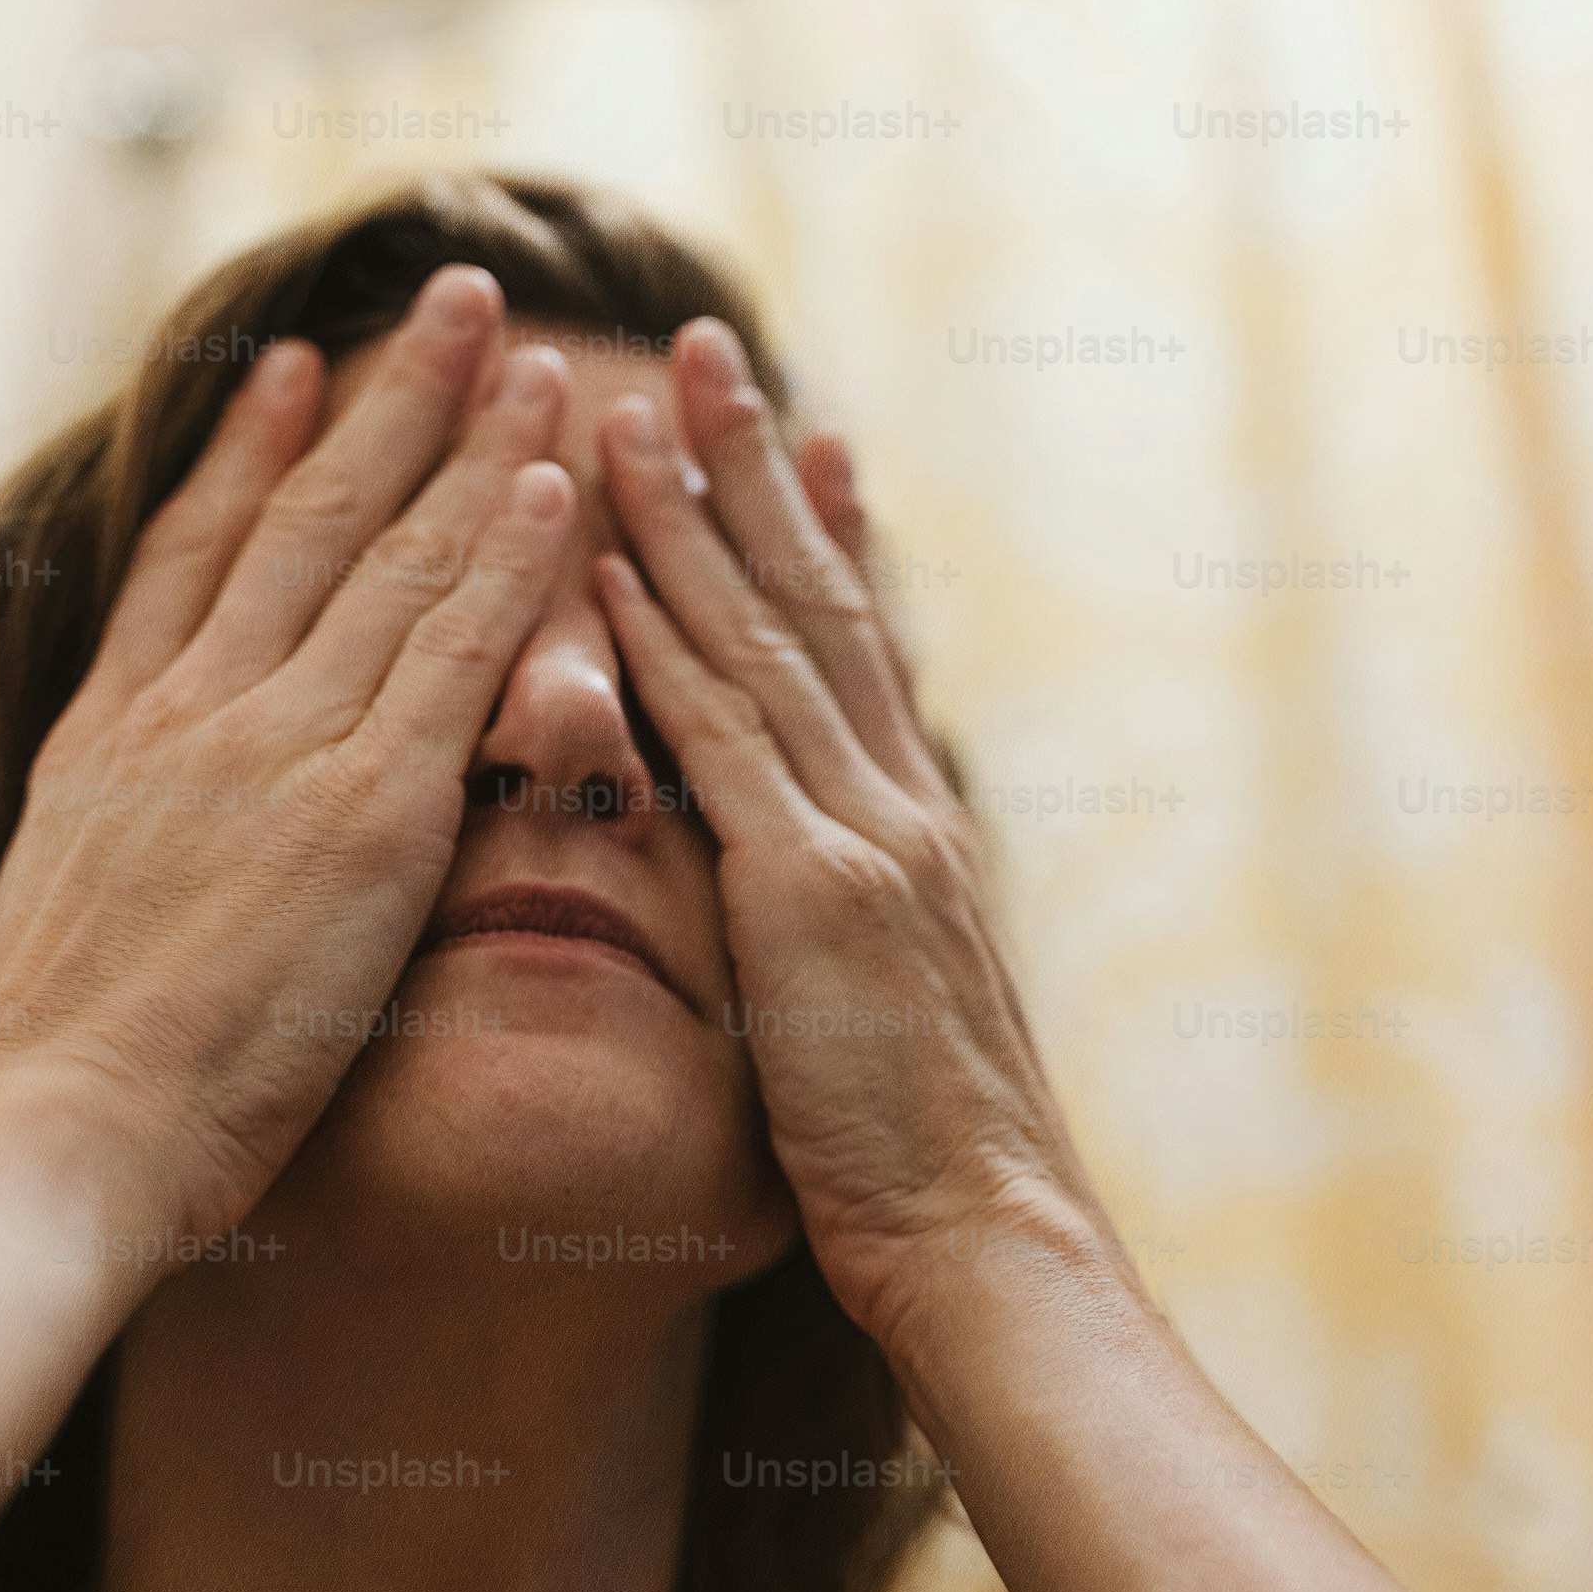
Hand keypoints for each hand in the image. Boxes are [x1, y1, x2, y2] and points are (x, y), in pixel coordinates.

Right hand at [0, 267, 574, 1246]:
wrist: (60, 1124)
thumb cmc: (62, 1075)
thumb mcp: (70, 909)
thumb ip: (133, 840)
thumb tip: (154, 845)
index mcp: (118, 729)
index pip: (194, 551)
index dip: (251, 450)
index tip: (294, 365)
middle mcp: (196, 705)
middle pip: (309, 516)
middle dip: (391, 397)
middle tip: (454, 297)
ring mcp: (279, 743)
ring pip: (392, 557)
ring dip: (471, 442)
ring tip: (528, 345)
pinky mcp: (364, 806)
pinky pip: (452, 653)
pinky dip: (507, 561)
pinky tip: (557, 485)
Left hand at [595, 319, 1127, 1370]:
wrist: (989, 1238)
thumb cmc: (936, 1167)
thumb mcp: (896, 1022)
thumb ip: (857, 940)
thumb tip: (820, 913)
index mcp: (916, 835)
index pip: (859, 651)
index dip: (820, 537)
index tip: (794, 436)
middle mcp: (897, 808)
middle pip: (817, 604)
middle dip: (756, 471)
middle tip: (707, 352)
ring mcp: (862, 840)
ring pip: (764, 643)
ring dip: (692, 519)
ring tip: (636, 406)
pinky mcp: (812, 895)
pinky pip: (721, 745)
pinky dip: (662, 647)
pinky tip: (604, 567)